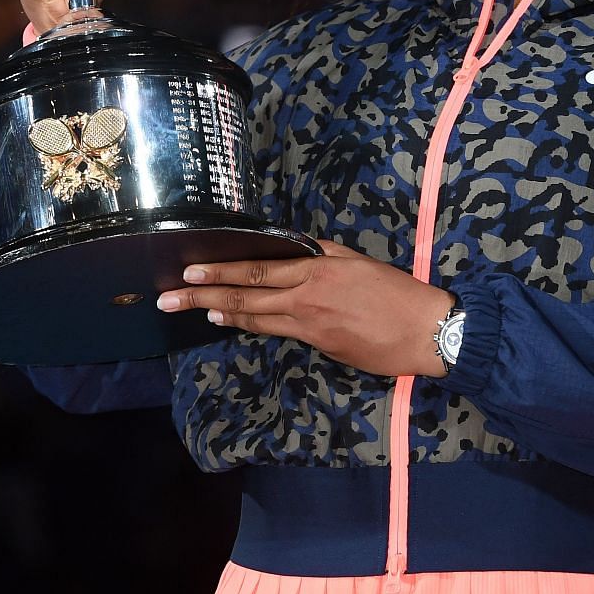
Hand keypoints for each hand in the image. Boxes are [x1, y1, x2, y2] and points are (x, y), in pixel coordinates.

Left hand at [156, 240, 455, 378]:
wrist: (424, 329)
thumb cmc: (396, 292)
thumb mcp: (356, 261)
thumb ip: (321, 254)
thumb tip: (293, 250)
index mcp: (316, 268)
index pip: (258, 269)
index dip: (222, 272)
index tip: (191, 271)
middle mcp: (306, 294)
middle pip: (246, 294)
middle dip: (204, 295)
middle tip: (170, 297)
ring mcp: (309, 322)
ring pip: (255, 317)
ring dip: (221, 312)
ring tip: (193, 310)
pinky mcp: (318, 344)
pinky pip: (276, 331)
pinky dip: (250, 326)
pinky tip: (231, 322)